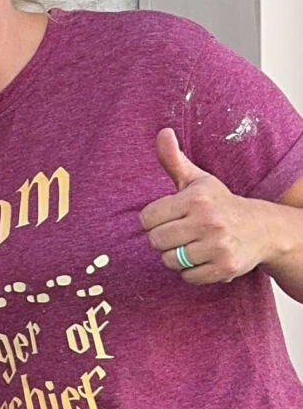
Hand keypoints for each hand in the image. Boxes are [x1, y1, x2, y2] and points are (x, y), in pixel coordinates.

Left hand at [140, 128, 269, 284]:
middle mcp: (208, 221)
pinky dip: (192, 272)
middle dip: (163, 240)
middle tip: (181, 233)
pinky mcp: (225, 267)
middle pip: (155, 241)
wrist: (262, 228)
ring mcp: (218, 246)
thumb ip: (173, 160)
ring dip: (176, 257)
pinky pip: (188, 277)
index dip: (153, 220)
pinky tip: (205, 258)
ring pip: (169, 261)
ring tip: (193, 246)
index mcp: (196, 198)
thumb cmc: (220, 203)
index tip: (168, 218)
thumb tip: (162, 132)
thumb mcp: (197, 180)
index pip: (147, 218)